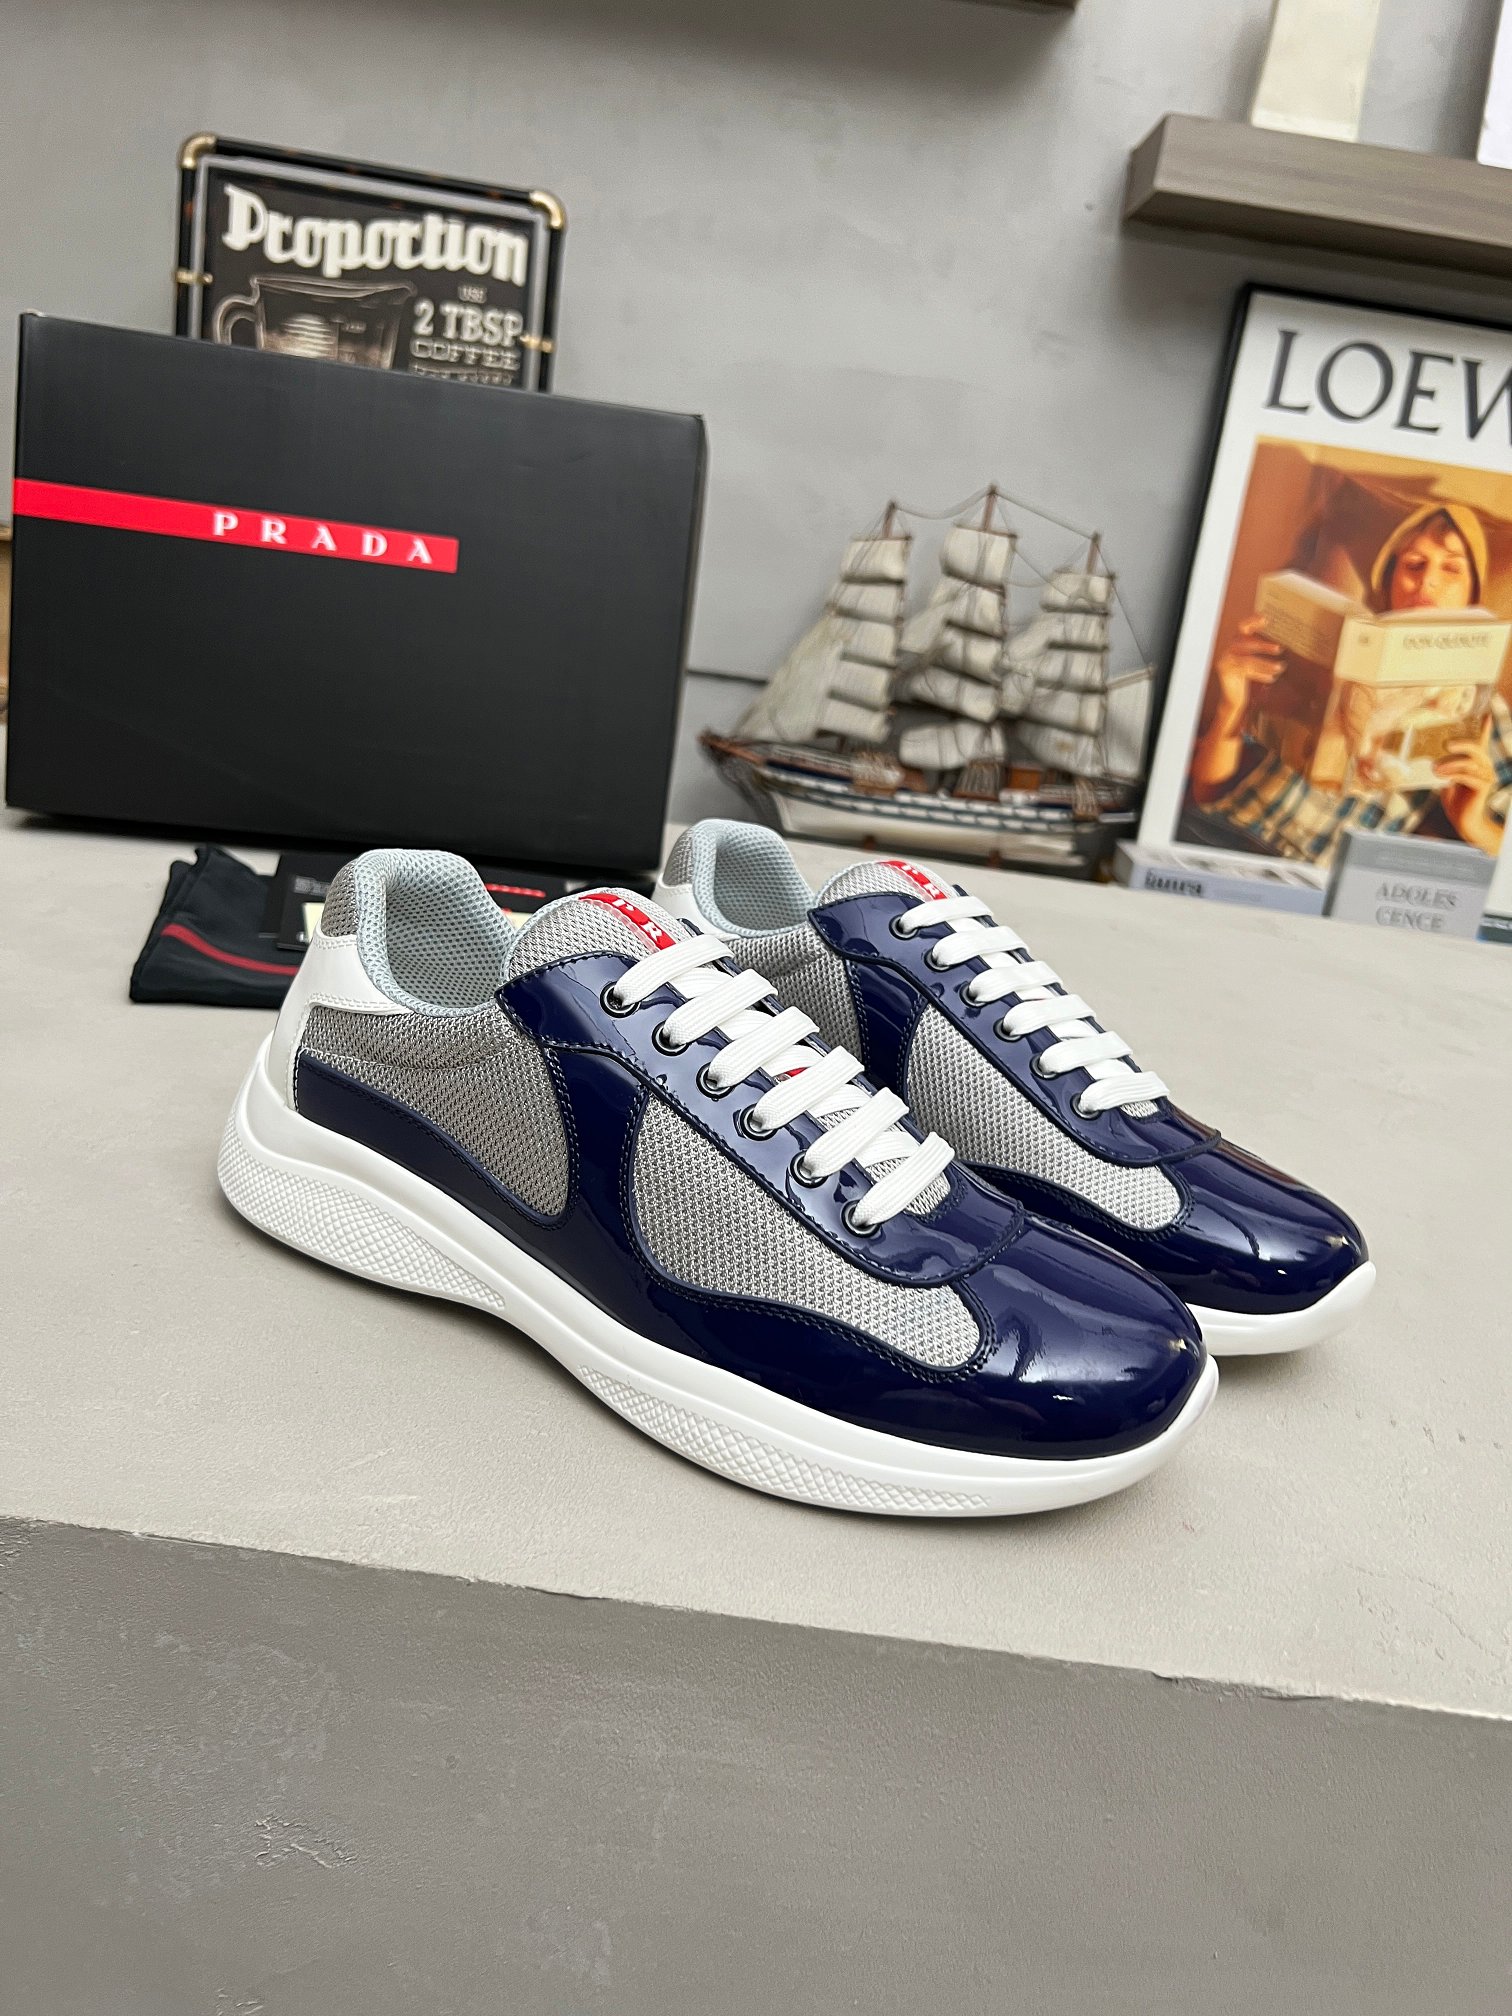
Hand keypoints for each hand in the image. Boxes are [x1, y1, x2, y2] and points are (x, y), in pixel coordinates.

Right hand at [1212, 616, 1285, 724]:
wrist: (1232, 699)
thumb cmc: (1244, 679)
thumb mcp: (1251, 662)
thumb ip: (1256, 651)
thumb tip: (1277, 644)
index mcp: (1232, 644)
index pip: (1241, 628)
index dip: (1252, 621)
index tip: (1266, 619)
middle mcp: (1226, 650)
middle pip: (1246, 644)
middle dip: (1263, 646)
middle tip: (1279, 649)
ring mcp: (1224, 661)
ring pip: (1248, 660)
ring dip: (1266, 664)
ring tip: (1281, 667)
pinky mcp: (1226, 673)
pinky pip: (1246, 671)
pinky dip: (1260, 674)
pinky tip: (1272, 678)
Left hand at [1435, 719, 1502, 853]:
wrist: (1462, 819)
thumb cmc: (1454, 798)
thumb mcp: (1446, 779)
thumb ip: (1443, 767)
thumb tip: (1429, 757)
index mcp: (1476, 762)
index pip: (1482, 741)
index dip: (1485, 728)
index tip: (1486, 714)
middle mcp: (1484, 766)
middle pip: (1476, 748)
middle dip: (1462, 743)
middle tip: (1446, 743)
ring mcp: (1486, 776)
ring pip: (1469, 763)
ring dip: (1450, 763)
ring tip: (1435, 768)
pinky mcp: (1483, 786)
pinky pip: (1468, 776)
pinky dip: (1453, 775)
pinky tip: (1442, 777)